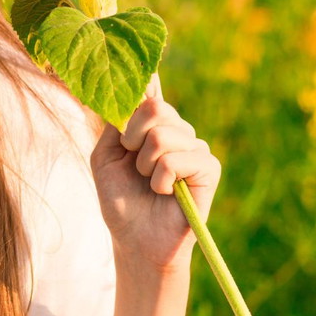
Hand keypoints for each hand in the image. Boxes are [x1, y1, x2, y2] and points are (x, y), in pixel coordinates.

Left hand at [90, 76, 220, 273]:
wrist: (134, 238)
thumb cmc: (120, 198)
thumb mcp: (106, 155)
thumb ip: (117, 122)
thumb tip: (137, 86)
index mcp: (152, 124)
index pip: (151, 90)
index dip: (144, 80)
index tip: (137, 78)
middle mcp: (176, 130)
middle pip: (155, 108)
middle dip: (131, 137)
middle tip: (133, 162)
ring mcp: (195, 147)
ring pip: (164, 135)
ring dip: (144, 164)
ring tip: (148, 182)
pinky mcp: (209, 168)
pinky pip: (176, 159)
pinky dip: (160, 179)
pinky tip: (163, 192)